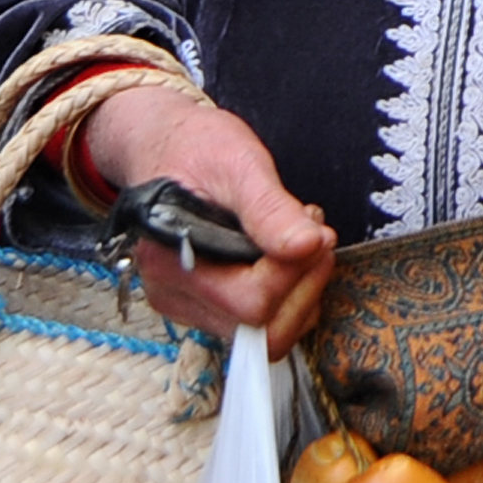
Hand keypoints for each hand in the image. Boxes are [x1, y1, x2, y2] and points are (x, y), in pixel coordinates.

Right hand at [82, 86, 336, 353]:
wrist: (164, 147)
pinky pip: (259, 326)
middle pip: (263, 330)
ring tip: (302, 239)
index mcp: (171, 260)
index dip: (296, 270)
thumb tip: (306, 246)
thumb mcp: (237, 162)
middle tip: (318, 237)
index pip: (253, 302)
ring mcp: (187, 306)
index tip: (315, 228)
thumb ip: (269, 208)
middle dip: (305, 286)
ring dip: (301, 291)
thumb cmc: (193, 148)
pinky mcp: (204, 306)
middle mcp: (173, 294)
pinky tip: (286, 255)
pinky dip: (288, 296)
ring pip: (266, 336)